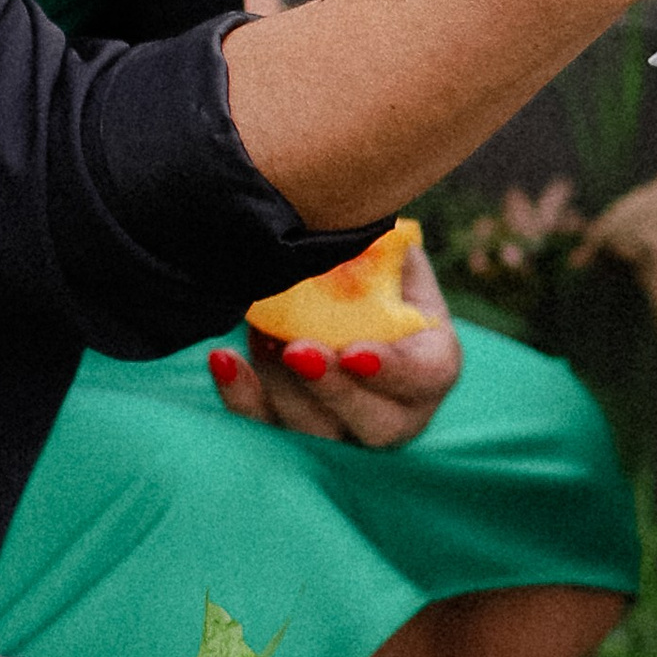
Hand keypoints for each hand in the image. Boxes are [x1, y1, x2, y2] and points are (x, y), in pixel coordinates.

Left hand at [208, 237, 460, 449]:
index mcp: (433, 364)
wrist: (339, 295)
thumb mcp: (392, 254)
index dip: (392, 370)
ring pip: (316, 432)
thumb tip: (357, 224)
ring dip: (282, 386)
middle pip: (374, 424)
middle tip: (295, 350)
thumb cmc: (376, 271)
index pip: (425, 376)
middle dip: (333, 389)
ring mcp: (344, 429)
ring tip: (259, 334)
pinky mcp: (293, 431)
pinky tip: (223, 360)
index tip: (354, 351)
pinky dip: (241, 397)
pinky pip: (266, 427)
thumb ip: (385, 248)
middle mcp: (398, 412)